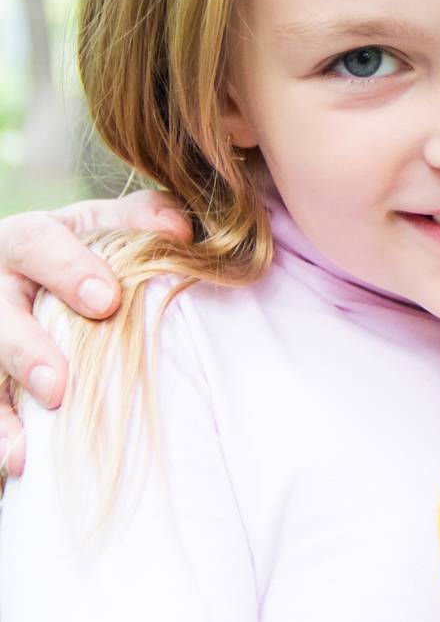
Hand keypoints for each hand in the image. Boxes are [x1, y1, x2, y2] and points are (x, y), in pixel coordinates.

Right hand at [0, 190, 189, 475]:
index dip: (67, 270)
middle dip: (24, 350)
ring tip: (26, 446)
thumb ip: (142, 219)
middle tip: (59, 386)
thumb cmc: (89, 254)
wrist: (46, 286)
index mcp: (26, 240)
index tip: (107, 302)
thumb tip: (181, 230)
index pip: (34, 243)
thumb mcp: (108, 229)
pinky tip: (18, 461)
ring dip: (1, 408)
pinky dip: (0, 432)